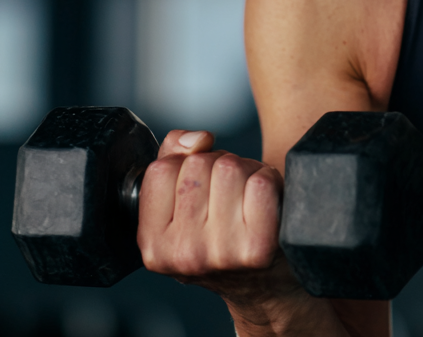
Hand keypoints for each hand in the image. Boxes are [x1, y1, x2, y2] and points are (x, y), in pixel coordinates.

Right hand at [138, 130, 301, 306]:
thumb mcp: (180, 204)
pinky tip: (266, 202)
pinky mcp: (257, 248)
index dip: (185, 163)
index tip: (200, 183)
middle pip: (199, 164)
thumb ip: (173, 157)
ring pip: (230, 167)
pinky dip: (268, 179)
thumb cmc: (220, 232)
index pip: (161, 169)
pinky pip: (261, 182)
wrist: (263, 284)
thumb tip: (196, 139)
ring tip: (246, 196)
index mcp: (154, 245)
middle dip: (218, 165)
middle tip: (228, 193)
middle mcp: (183, 254)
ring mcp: (220, 253)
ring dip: (245, 170)